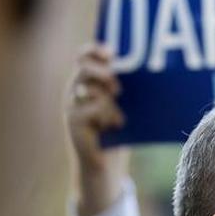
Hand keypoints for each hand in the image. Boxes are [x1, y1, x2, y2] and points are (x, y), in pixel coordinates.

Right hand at [67, 44, 130, 215]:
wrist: (104, 164)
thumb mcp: (120, 104)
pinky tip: (115, 127)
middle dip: (103, 74)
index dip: (94, 51)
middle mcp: (75, 90)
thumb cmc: (116, 131)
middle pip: (84, 69)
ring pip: (92, 91)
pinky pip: (93, 109)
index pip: (83, 56)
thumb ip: (121, 86)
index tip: (111, 52)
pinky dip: (108, 117)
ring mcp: (72, 105)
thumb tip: (142, 69)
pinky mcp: (73, 122)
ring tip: (119, 119)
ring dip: (109, 102)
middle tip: (117, 88)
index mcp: (86, 81)